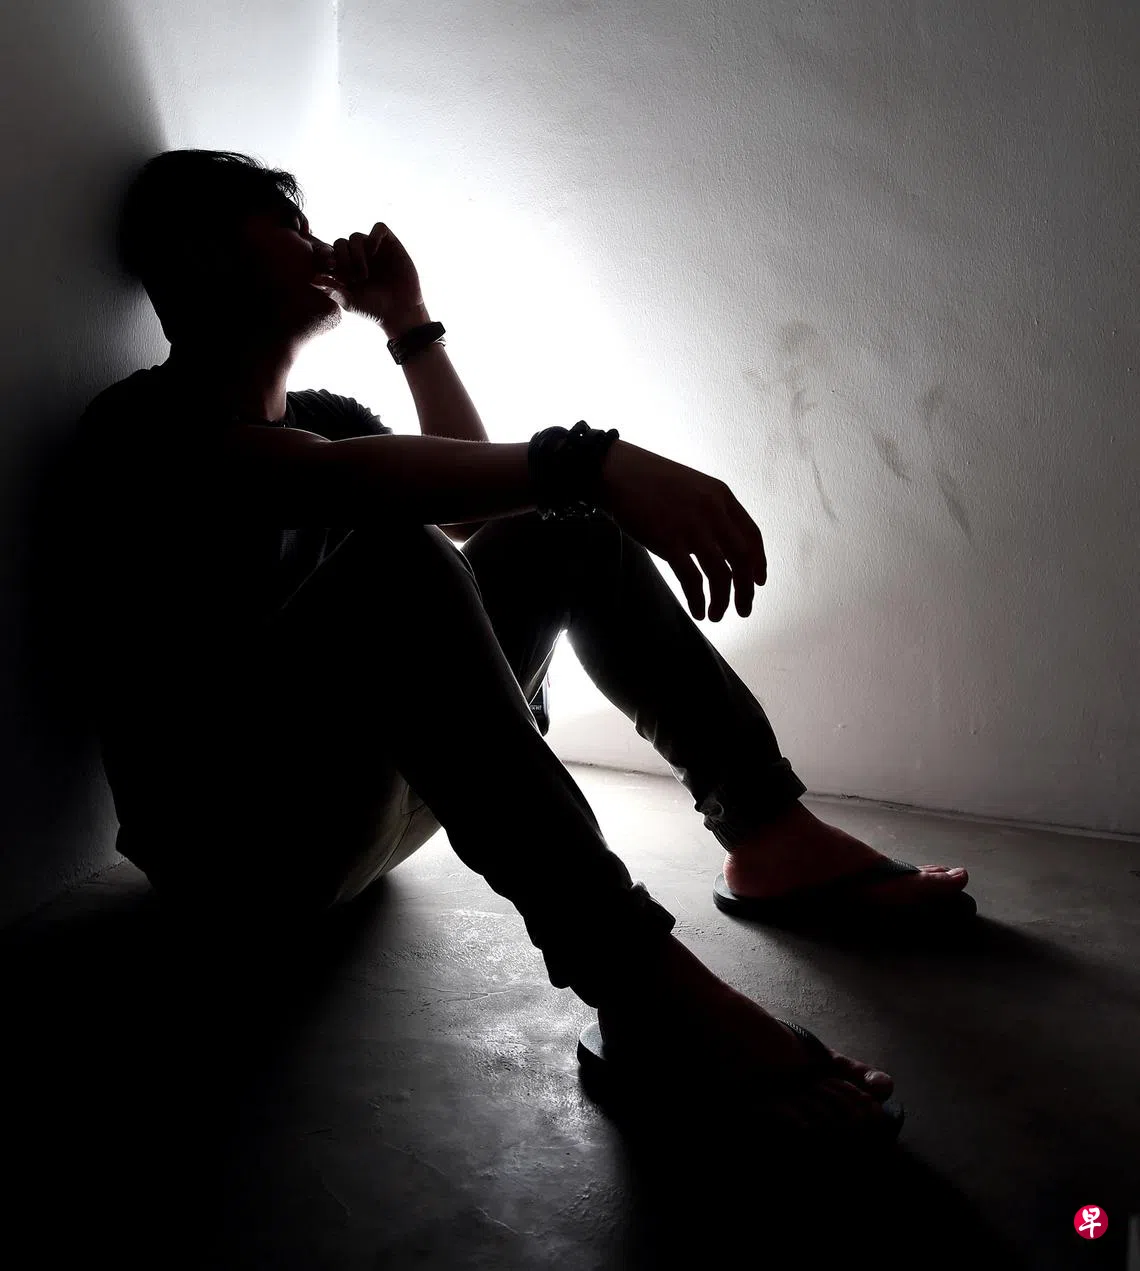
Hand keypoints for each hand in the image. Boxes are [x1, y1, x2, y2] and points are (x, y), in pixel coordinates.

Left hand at [310, 223, 424, 330]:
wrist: (401, 312)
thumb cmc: (374, 310)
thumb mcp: (350, 302)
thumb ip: (332, 289)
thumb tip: (311, 279)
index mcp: (345, 268)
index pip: (329, 251)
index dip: (326, 256)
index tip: (330, 269)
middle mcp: (358, 256)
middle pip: (340, 242)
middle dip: (343, 259)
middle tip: (352, 279)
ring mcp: (374, 249)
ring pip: (356, 236)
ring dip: (356, 254)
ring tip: (364, 274)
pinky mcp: (390, 245)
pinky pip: (379, 227)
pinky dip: (374, 237)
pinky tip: (375, 254)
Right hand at [597, 441, 767, 620]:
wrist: (617, 472)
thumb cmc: (650, 480)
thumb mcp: (692, 487)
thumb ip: (710, 512)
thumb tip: (720, 547)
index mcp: (722, 496)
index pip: (752, 535)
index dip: (759, 562)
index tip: (758, 582)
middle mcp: (713, 511)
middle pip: (742, 559)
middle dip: (746, 590)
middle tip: (744, 609)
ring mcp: (692, 527)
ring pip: (721, 574)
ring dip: (723, 600)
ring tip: (718, 615)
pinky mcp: (669, 542)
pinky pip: (692, 579)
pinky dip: (698, 600)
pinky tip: (698, 611)